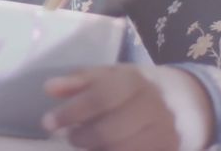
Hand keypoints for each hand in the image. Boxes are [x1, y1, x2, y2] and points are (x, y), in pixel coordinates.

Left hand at [41, 65, 213, 150]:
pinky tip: (102, 149)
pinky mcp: (167, 149)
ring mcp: (164, 132)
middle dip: (82, 138)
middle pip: (109, 132)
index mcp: (134, 81)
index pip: (99, 98)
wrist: (173, 100)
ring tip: (88, 145)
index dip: (71, 113)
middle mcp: (152, 107)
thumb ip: (76, 82)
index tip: (47, 123)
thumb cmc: (126, 88)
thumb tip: (49, 88)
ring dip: (96, 150)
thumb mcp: (103, 76)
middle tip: (71, 137)